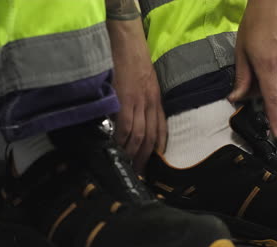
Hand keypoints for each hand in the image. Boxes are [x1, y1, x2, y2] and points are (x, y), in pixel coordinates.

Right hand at [107, 19, 166, 172]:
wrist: (127, 42)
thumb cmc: (135, 60)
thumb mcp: (147, 82)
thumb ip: (145, 101)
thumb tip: (136, 120)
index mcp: (156, 101)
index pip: (160, 131)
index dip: (156, 150)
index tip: (151, 165)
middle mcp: (150, 104)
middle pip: (150, 138)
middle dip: (145, 158)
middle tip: (138, 174)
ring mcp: (138, 102)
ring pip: (138, 135)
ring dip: (132, 153)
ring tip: (126, 167)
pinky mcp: (125, 99)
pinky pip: (125, 125)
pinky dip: (122, 140)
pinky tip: (117, 150)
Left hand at [228, 0, 276, 138]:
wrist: (273, 2)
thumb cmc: (254, 23)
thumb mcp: (241, 51)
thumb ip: (241, 77)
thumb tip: (236, 97)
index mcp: (267, 66)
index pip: (272, 100)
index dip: (274, 119)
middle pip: (272, 93)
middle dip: (258, 95)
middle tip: (243, 87)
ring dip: (264, 83)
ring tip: (252, 64)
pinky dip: (270, 74)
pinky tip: (261, 59)